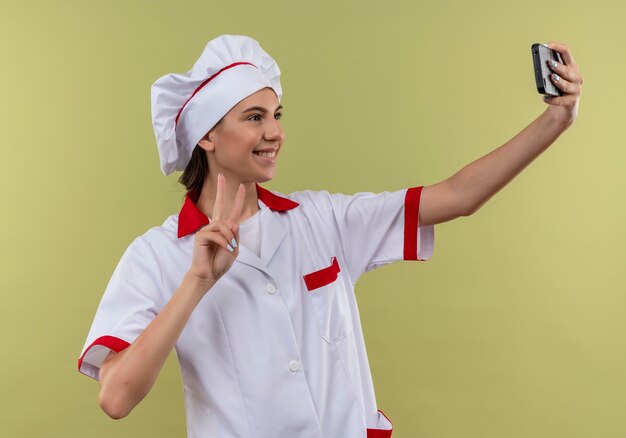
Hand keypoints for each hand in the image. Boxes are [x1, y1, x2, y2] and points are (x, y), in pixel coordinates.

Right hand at [188, 173, 245, 289]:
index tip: (242, 186)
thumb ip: (235, 236)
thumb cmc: (220, 263)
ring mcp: (206, 229)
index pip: (232, 211)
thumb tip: (233, 222)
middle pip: (218, 204)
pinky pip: (215, 234)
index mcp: (224, 229)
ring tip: (228, 248)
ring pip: (222, 225)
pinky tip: (222, 248)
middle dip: (221, 190)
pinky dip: (222, 241)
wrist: (208, 275)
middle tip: (222, 176)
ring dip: (229, 237)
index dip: (237, 199)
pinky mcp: (201, 235)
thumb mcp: (233, 250)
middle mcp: (214, 226)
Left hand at [543, 41, 583, 126]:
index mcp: (571, 67)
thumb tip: (538, 66)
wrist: (564, 109)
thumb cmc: (558, 90)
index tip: (547, 45)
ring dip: (558, 81)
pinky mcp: (572, 101)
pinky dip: (552, 99)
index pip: (567, 53)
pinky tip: (544, 98)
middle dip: (558, 67)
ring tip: (551, 78)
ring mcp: (576, 89)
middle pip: (567, 70)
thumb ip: (549, 71)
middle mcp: (576, 77)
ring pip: (566, 85)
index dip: (558, 47)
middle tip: (549, 63)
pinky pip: (561, 100)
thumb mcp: (555, 79)